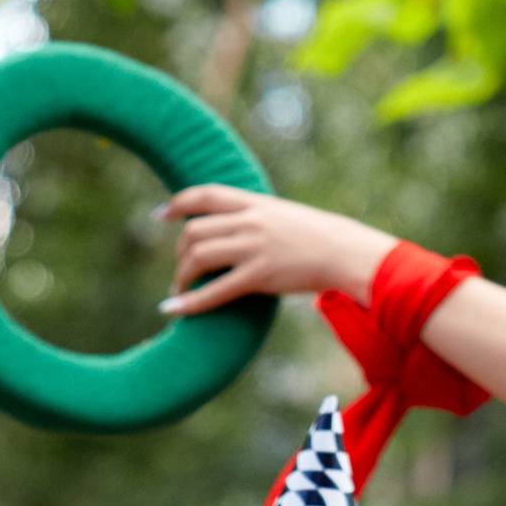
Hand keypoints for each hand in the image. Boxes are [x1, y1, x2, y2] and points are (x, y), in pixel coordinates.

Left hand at [159, 187, 390, 314]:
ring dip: (182, 278)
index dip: (178, 203)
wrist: (345, 253)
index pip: (206, 194)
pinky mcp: (259, 275)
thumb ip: (256, 219)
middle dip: (180, 254)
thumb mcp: (283, 217)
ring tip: (179, 293)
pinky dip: (190, 302)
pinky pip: (215, 290)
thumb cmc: (318, 239)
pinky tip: (174, 310)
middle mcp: (250, 220)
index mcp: (255, 202)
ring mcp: (254, 247)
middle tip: (182, 272)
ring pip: (198, 257)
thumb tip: (233, 229)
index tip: (160, 215)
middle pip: (194, 231)